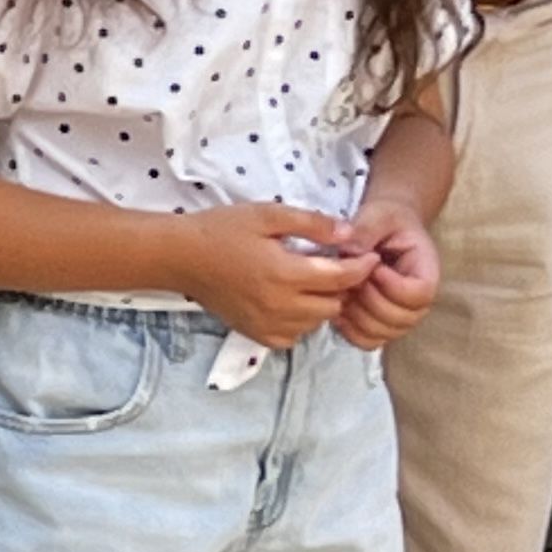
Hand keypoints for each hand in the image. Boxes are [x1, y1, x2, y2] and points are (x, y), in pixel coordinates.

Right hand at [160, 203, 378, 349]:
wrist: (181, 257)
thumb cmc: (223, 230)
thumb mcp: (268, 215)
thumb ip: (312, 224)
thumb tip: (349, 234)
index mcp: (285, 274)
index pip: (342, 278)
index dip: (362, 267)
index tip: (369, 256)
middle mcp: (280, 305)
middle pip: (334, 304)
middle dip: (342, 286)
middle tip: (336, 267)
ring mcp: (268, 324)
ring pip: (317, 322)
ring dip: (323, 304)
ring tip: (312, 283)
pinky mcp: (257, 334)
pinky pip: (295, 337)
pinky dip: (301, 322)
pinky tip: (292, 302)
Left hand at [332, 199, 441, 349]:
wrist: (382, 229)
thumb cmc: (384, 220)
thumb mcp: (378, 214)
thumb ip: (366, 229)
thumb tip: (348, 251)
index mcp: (425, 271)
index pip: (420, 294)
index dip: (392, 285)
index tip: (374, 265)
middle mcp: (417, 301)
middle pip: (402, 319)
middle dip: (369, 300)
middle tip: (353, 277)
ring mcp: (399, 316)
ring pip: (383, 334)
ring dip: (357, 315)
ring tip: (346, 289)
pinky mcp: (378, 324)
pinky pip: (367, 341)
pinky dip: (349, 329)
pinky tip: (339, 306)